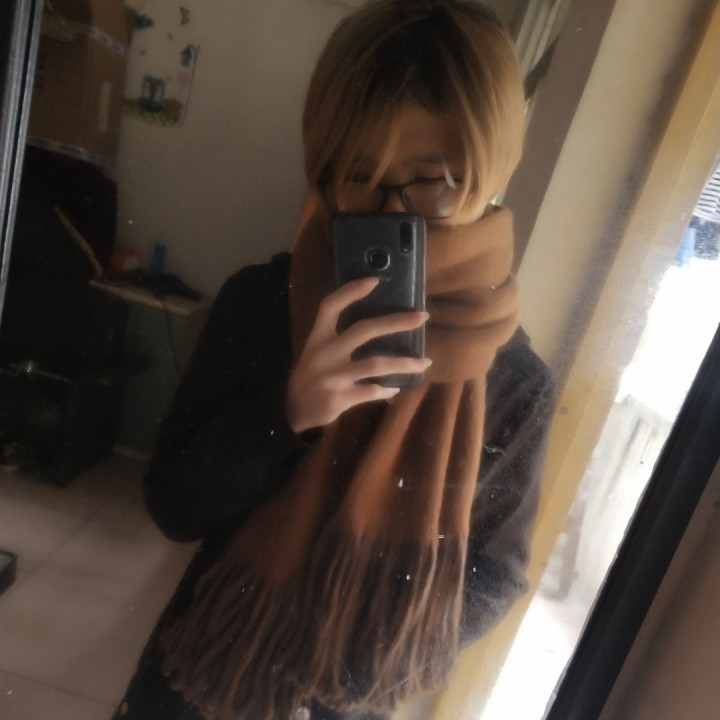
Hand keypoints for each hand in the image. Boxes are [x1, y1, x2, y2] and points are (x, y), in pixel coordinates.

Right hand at [286, 277, 431, 432]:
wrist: (293, 411)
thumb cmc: (311, 376)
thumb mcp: (316, 351)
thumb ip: (338, 339)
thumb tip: (380, 325)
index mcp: (317, 338)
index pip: (330, 306)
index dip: (351, 291)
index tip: (375, 281)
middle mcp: (324, 353)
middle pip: (363, 330)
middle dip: (396, 322)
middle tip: (422, 317)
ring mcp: (333, 376)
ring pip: (375, 364)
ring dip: (404, 363)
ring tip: (425, 362)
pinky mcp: (340, 398)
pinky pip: (372, 391)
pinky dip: (387, 389)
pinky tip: (395, 388)